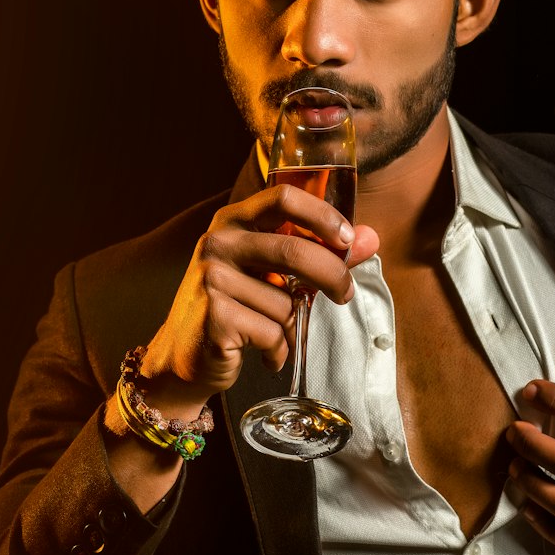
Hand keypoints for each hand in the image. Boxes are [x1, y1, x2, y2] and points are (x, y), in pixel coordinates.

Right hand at [140, 185, 377, 408]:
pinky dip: (278, 349)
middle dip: (332, 275)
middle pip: (293, 250)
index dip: (322, 215)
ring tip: (275, 335)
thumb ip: (317, 253)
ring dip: (292, 326)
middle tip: (345, 293)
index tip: (347, 239)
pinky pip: (272, 332)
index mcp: (232, 221)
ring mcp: (211, 278)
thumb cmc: (235, 309)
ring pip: (285, 301)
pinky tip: (263, 353)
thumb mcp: (271, 274)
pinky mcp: (214, 315)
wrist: (185, 356)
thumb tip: (370, 239)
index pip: (283, 198)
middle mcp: (218, 243)